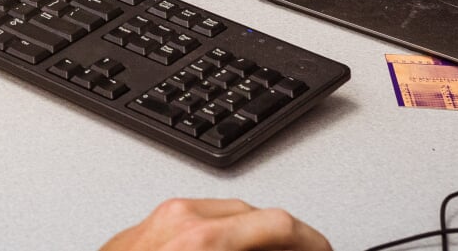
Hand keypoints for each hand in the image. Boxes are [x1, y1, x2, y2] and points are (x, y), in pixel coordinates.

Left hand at [99, 199, 331, 250]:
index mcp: (202, 241)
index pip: (279, 225)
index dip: (312, 242)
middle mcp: (181, 220)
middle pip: (257, 215)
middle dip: (285, 240)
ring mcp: (160, 219)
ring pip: (228, 214)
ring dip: (253, 237)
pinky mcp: (145, 226)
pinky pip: (197, 220)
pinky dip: (222, 237)